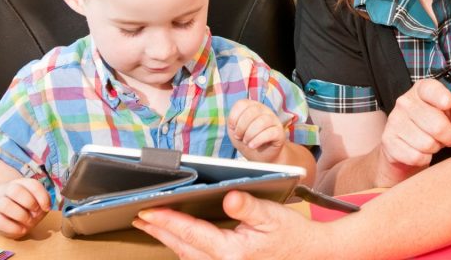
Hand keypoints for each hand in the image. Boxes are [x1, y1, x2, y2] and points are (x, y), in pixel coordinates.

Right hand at [0, 177, 49, 238]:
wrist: (3, 212)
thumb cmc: (26, 207)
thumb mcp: (38, 203)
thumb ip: (44, 204)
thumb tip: (43, 209)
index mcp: (23, 184)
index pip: (32, 185)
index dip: (42, 197)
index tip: (47, 208)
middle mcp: (8, 190)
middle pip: (15, 190)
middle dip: (29, 203)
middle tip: (35, 214)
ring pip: (5, 205)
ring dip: (21, 215)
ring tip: (29, 222)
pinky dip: (13, 227)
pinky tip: (22, 229)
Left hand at [133, 191, 319, 259]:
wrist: (311, 255)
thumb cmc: (292, 235)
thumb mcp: (272, 216)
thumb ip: (248, 207)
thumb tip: (229, 197)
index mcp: (232, 252)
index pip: (190, 233)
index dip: (166, 220)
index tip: (146, 211)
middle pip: (182, 247)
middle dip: (159, 231)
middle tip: (139, 216)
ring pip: (188, 256)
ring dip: (169, 240)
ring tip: (152, 225)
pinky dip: (184, 248)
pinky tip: (179, 239)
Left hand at [227, 99, 286, 162]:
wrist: (261, 156)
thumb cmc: (248, 141)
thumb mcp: (235, 132)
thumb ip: (232, 125)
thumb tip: (233, 123)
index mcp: (252, 107)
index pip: (242, 104)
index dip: (234, 117)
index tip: (233, 128)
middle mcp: (264, 110)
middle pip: (252, 111)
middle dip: (241, 127)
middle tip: (240, 137)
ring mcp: (273, 120)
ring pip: (263, 121)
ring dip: (250, 134)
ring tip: (247, 142)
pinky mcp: (280, 132)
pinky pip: (271, 132)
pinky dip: (258, 140)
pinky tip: (253, 145)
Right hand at [377, 79, 450, 184]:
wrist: (405, 145)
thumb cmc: (434, 125)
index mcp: (422, 90)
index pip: (432, 89)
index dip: (442, 98)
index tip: (448, 104)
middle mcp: (405, 102)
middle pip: (436, 124)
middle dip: (448, 136)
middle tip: (448, 138)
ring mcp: (394, 121)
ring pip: (427, 143)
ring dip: (435, 148)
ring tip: (433, 143)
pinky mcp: (388, 140)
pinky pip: (415, 156)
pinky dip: (423, 158)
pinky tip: (421, 152)